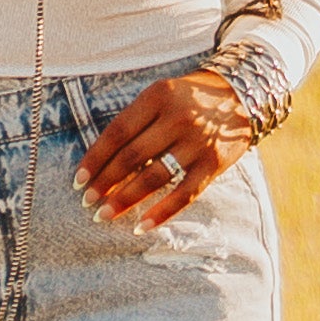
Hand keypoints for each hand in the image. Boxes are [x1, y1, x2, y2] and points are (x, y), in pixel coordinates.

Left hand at [79, 70, 253, 229]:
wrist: (241, 95)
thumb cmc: (188, 98)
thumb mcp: (160, 94)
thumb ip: (135, 121)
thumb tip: (102, 162)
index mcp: (157, 97)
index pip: (117, 132)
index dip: (95, 158)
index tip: (78, 179)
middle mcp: (177, 118)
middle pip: (132, 157)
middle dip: (105, 182)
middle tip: (87, 201)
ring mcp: (197, 142)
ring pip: (154, 177)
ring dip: (126, 199)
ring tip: (105, 214)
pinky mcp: (213, 164)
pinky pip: (184, 194)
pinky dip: (161, 213)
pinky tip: (141, 226)